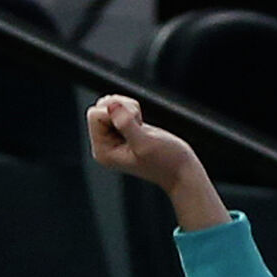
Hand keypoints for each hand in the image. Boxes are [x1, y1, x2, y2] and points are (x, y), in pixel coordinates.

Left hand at [85, 94, 227, 229]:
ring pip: (109, 104)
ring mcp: (112, 139)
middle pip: (100, 106)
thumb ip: (126, 123)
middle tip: (139, 125)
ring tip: (142, 126)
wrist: (181, 172)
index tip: (135, 126)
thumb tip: (111, 105)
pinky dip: (132, 109)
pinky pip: (118, 107)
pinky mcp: (122, 132)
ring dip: (128, 108)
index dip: (115, 112)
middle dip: (121, 109)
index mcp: (102, 152)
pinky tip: (142, 125)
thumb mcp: (145, 142)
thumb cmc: (166, 162)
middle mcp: (104, 146)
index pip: (95, 114)